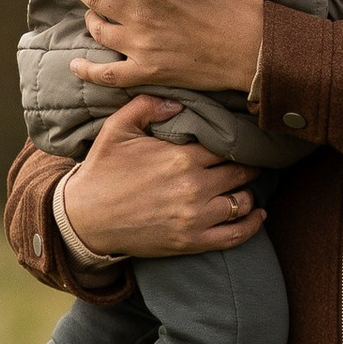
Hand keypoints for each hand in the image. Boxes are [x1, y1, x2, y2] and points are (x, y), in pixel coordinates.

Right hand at [56, 97, 266, 257]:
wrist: (84, 218)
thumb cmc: (101, 171)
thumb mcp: (117, 129)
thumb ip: (147, 106)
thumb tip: (178, 101)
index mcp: (180, 157)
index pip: (225, 145)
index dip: (234, 141)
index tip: (241, 138)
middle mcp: (193, 186)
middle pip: (240, 171)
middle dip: (246, 164)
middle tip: (249, 160)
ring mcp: (195, 217)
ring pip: (242, 201)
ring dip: (248, 192)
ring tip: (246, 185)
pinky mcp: (191, 242)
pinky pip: (235, 235)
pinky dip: (252, 224)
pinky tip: (258, 213)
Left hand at [70, 0, 264, 93]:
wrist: (255, 52)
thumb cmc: (239, 7)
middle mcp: (141, 17)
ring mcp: (142, 47)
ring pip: (97, 30)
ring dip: (89, 18)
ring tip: (91, 11)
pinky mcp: (149, 71)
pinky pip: (109, 75)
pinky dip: (88, 71)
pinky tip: (75, 65)